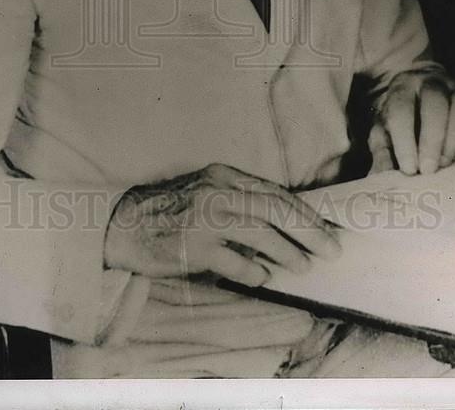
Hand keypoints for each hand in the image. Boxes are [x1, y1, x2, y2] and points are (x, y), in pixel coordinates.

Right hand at [104, 162, 340, 288]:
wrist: (123, 224)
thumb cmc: (169, 210)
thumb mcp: (206, 192)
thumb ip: (240, 202)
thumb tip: (285, 227)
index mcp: (222, 175)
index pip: (274, 192)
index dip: (304, 212)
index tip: (326, 229)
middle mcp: (216, 191)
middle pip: (274, 209)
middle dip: (308, 231)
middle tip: (330, 249)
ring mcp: (204, 218)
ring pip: (260, 233)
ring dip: (287, 252)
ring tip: (303, 265)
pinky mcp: (193, 246)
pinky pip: (234, 262)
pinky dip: (253, 272)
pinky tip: (262, 278)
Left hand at [368, 71, 454, 175]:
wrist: (424, 97)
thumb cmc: (402, 122)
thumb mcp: (384, 135)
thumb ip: (382, 155)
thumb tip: (382, 179)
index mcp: (402, 86)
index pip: (402, 108)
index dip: (405, 140)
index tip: (409, 169)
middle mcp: (431, 81)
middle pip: (435, 102)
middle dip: (432, 139)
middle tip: (429, 170)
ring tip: (446, 163)